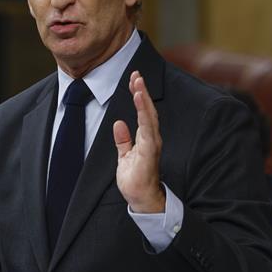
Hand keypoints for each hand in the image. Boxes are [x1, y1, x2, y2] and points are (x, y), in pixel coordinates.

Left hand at [113, 71, 165, 212]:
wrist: (140, 198)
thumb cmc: (135, 179)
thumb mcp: (125, 156)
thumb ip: (123, 140)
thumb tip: (119, 123)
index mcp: (146, 138)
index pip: (143, 112)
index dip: (139, 95)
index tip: (133, 79)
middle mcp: (151, 138)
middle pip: (148, 110)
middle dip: (142, 91)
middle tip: (136, 74)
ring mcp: (152, 145)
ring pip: (149, 117)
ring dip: (144, 99)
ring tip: (138, 83)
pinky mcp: (149, 152)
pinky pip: (148, 129)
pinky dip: (144, 114)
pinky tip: (140, 100)